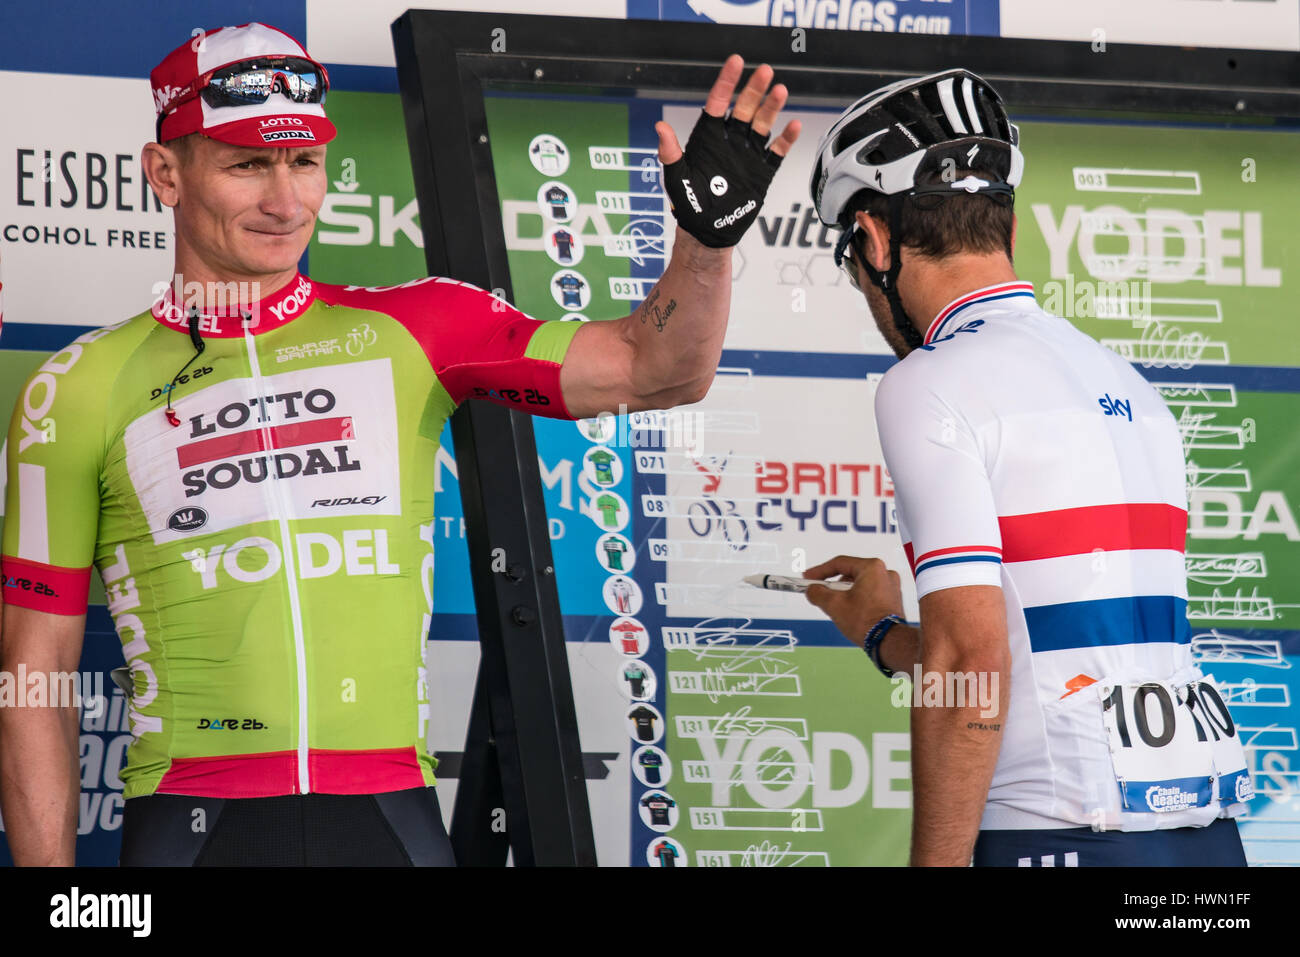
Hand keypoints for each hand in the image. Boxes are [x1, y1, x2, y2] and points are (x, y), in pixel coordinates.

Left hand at [655, 54, 800, 247]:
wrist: (708, 233)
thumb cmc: (688, 205)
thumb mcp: (675, 177)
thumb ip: (670, 152)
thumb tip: (660, 128)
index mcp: (707, 138)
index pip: (718, 103)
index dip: (726, 82)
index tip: (735, 62)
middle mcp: (729, 142)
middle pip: (745, 109)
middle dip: (754, 89)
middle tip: (764, 71)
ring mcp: (747, 155)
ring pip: (762, 125)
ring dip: (772, 107)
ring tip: (780, 90)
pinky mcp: (762, 172)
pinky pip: (776, 152)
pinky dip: (786, 139)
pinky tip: (793, 125)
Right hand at [804, 555, 903, 647]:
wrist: (888, 642)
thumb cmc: (866, 621)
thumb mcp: (833, 605)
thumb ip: (817, 593)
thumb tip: (812, 590)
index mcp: (871, 568)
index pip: (839, 563)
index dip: (820, 571)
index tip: (808, 578)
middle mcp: (884, 573)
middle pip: (850, 573)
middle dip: (833, 584)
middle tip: (821, 593)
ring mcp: (891, 587)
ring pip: (860, 584)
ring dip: (845, 592)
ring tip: (836, 605)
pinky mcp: (893, 600)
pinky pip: (870, 593)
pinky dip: (858, 599)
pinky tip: (850, 611)